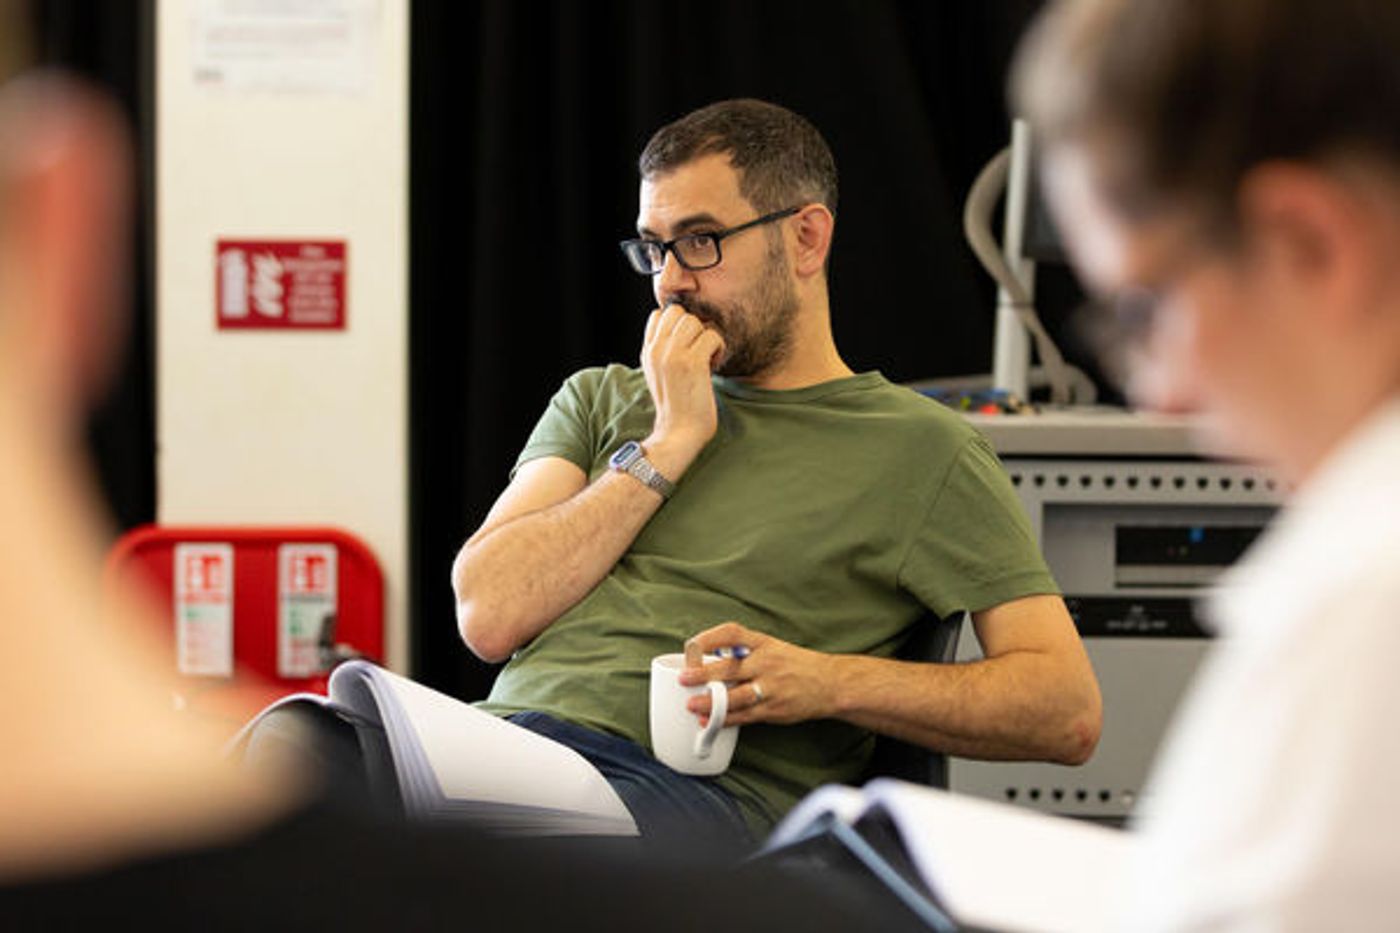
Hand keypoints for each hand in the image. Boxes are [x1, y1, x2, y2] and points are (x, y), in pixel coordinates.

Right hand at [640, 304, 724, 474]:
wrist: (678, 433)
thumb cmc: (676, 406)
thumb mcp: (658, 375)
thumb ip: (663, 352)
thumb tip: (681, 329)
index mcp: (647, 352)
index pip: (659, 315)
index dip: (677, 324)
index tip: (687, 345)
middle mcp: (657, 350)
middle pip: (677, 313)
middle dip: (693, 327)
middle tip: (698, 350)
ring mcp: (673, 355)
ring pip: (695, 321)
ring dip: (706, 337)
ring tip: (706, 359)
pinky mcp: (693, 363)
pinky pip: (712, 336)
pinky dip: (718, 349)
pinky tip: (713, 367)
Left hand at [679, 622, 837, 725]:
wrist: (831, 684)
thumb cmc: (796, 665)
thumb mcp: (772, 647)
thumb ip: (744, 651)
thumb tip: (708, 660)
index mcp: (764, 643)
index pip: (733, 633)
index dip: (710, 638)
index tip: (692, 645)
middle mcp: (766, 663)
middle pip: (730, 667)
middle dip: (704, 673)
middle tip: (684, 678)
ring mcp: (770, 688)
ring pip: (735, 696)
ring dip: (711, 702)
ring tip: (692, 705)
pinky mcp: (773, 710)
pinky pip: (744, 716)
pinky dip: (725, 720)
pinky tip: (709, 721)